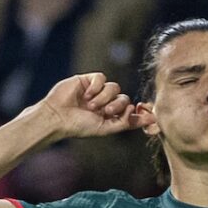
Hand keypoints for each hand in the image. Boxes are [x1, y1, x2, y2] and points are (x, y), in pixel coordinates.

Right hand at [18, 73, 149, 145]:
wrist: (57, 116)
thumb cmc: (79, 126)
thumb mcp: (105, 129)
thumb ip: (125, 123)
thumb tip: (149, 118)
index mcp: (111, 116)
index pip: (130, 111)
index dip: (138, 112)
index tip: (142, 113)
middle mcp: (106, 103)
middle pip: (124, 98)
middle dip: (117, 105)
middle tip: (105, 111)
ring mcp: (97, 91)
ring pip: (114, 87)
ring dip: (104, 97)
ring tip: (90, 105)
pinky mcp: (88, 80)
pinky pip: (101, 78)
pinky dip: (96, 87)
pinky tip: (86, 95)